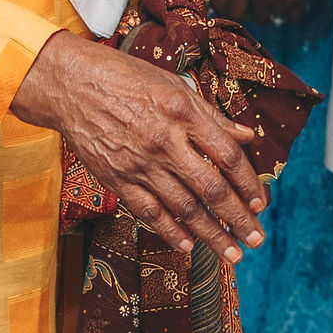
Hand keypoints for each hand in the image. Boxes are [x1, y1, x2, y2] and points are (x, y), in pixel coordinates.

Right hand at [12, 29, 263, 266]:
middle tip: (255, 240)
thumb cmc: (125, 79)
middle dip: (238, 218)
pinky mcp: (117, 178)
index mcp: (183, 113)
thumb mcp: (172, 86)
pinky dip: (170, 232)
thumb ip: (211, 115)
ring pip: (184, 207)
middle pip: (211, 188)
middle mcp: (164, 141)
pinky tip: (189, 247)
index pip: (227, 156)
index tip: (261, 204)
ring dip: (211, 234)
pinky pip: (149, 212)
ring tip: (231, 254)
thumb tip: (246, 136)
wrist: (71, 85)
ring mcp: (139, 163)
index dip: (248, 183)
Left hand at [225, 0, 319, 31]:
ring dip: (268, 10)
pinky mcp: (301, 0)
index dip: (233, 7)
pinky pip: (291, 18)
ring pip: (272, 18)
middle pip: (254, 17)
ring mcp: (284, 0)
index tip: (235, 0)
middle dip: (251, 9)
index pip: (234, 12)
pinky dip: (287, 12)